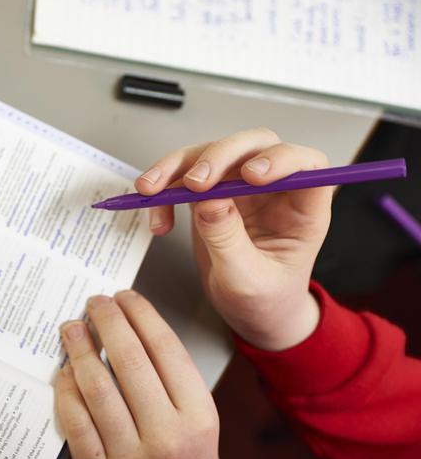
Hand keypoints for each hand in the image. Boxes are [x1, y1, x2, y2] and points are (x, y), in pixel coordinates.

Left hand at [56, 290, 222, 458]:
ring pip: (97, 390)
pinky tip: (63, 371)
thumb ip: (173, 382)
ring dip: (80, 351)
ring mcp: (130, 458)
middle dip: (108, 323)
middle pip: (130, 363)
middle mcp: (167, 437)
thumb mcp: (200, 424)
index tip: (125, 296)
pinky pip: (75, 422)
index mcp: (199, 418)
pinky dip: (66, 391)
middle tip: (94, 302)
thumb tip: (131, 326)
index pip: (166, 351)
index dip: (141, 316)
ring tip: (71, 327)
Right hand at [137, 127, 329, 350]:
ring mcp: (243, 188)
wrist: (250, 313)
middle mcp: (275, 189)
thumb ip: (228, 240)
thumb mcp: (245, 279)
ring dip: (179, 167)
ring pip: (214, 153)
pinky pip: (186, 177)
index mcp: (303, 209)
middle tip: (194, 183)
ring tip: (152, 190)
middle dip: (220, 156)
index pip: (306, 164)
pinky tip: (157, 219)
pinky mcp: (214, 194)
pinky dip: (165, 191)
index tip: (250, 176)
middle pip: (254, 146)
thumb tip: (209, 200)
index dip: (282, 159)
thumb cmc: (264, 300)